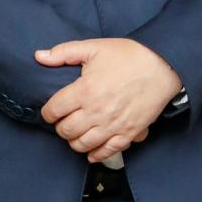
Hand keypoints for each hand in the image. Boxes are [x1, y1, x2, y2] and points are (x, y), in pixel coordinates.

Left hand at [36, 38, 181, 162]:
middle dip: (61, 128)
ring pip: (83, 145)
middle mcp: (96, 112)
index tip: (51, 111)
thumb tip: (39, 56)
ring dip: (75, 142)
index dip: (48, 112)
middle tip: (64, 121)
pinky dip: (96, 155)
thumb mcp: (94, 47)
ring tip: (77, 134)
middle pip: (66, 131)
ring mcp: (113, 125)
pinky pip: (107, 152)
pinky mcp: (128, 133)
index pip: (54, 111)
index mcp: (84, 90)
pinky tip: (92, 151)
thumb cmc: (129, 56)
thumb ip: (63, 52)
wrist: (162, 66)